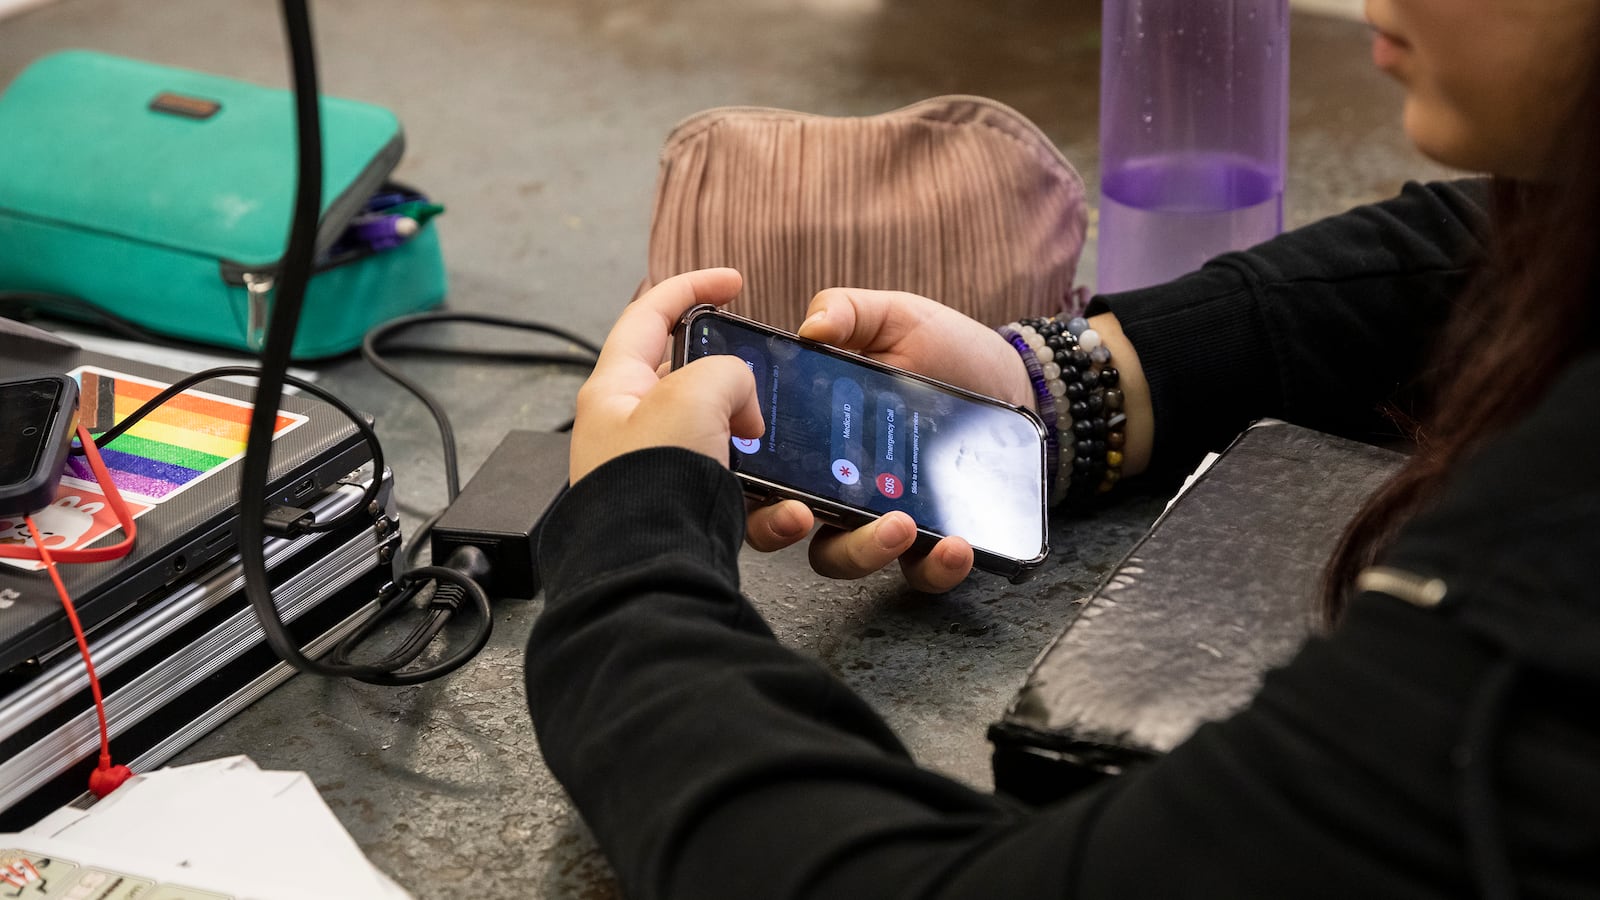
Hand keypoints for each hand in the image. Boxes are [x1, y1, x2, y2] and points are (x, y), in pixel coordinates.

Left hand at [569, 268, 762, 483]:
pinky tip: (781, 501)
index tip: (733, 282)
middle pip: (688, 377)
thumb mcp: (694, 397)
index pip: (649, 316)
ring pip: (717, 432)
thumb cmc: (649, 487)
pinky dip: (763, 489)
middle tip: (760, 388)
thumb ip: (726, 372)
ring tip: (770, 453)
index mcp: (614, 389)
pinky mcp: (683, 504)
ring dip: (751, 438)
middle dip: (732, 378)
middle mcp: (629, 427)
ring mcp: (657, 467)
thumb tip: (743, 407)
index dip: (691, 287)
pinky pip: (733, 482)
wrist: (653, 572)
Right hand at [745, 288, 1032, 592]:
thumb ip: (848, 311)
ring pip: (842, 558)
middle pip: (781, 523)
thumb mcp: (895, 318)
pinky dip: (933, 568)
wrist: (1015, 379)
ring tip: (901, 524)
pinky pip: (919, 573)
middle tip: (802, 514)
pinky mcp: (930, 540)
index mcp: (810, 432)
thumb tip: (811, 327)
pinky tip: (954, 546)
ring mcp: (878, 517)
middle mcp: (832, 483)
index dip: (734, 475)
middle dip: (777, 529)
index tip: (748, 471)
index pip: (754, 461)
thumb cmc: (946, 349)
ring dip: (862, 551)